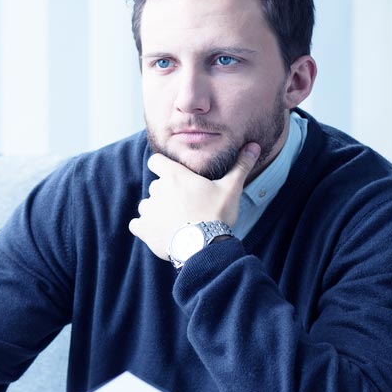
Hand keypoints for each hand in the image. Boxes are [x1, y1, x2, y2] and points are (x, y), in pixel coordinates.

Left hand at [128, 143, 259, 260]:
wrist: (203, 245)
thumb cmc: (216, 214)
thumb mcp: (231, 188)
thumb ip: (240, 166)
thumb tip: (254, 146)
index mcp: (174, 176)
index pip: (155, 161)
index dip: (161, 166)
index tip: (173, 175)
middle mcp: (157, 190)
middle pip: (156, 186)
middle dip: (166, 193)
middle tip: (185, 205)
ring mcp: (148, 210)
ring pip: (147, 205)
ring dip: (156, 211)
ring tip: (175, 221)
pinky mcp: (143, 229)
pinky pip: (136, 224)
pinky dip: (145, 227)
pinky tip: (160, 232)